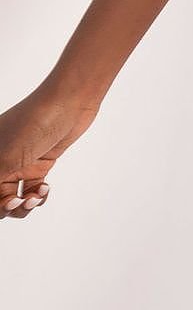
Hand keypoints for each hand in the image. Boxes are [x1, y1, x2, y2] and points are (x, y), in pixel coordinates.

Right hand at [0, 87, 101, 218]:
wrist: (70, 102)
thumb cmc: (34, 122)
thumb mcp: (6, 157)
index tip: (7, 200)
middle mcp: (0, 160)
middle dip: (5, 206)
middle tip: (17, 202)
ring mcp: (19, 163)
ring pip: (14, 198)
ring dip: (23, 205)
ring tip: (34, 198)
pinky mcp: (39, 164)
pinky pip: (32, 190)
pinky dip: (37, 196)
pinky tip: (44, 188)